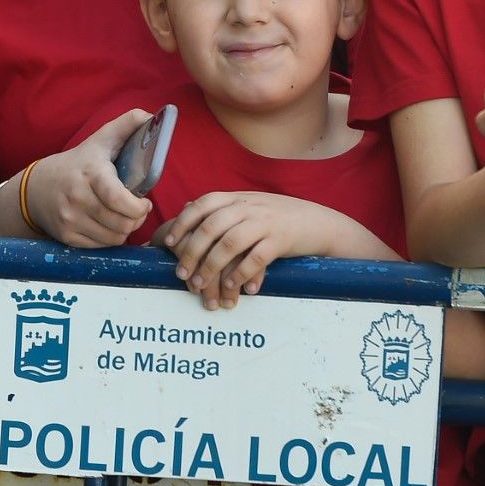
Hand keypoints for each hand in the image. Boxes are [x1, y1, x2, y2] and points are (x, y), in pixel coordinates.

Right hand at [21, 111, 153, 248]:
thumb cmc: (77, 164)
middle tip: (136, 210)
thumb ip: (126, 125)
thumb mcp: (99, 141)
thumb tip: (152, 115)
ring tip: (121, 216)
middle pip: (122, 223)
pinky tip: (106, 224)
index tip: (144, 203)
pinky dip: (109, 238)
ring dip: (124, 230)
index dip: (138, 207)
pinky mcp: (67, 236)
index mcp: (90, 173)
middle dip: (136, 219)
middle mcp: (77, 198)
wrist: (36, 189)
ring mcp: (70, 219)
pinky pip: (102, 246)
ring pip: (114, 237)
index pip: (116, 198)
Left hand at [154, 191, 337, 308]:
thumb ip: (220, 207)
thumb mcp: (247, 205)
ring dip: (212, 266)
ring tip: (201, 285)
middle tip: (181, 273)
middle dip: (192, 251)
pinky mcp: (281, 240)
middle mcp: (248, 207)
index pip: (202, 205)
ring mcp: (265, 222)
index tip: (168, 242)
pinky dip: (242, 273)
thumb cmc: (276, 217)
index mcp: (237, 198)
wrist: (317, 222)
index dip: (182, 223)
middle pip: (211, 227)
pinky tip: (233, 287)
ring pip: (230, 243)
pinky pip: (257, 258)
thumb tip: (187, 209)